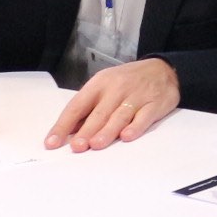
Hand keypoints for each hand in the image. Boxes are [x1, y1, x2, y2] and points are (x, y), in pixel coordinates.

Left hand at [44, 57, 178, 150]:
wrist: (163, 69)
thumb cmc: (127, 82)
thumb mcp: (104, 86)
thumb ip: (88, 109)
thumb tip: (67, 133)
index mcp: (99, 84)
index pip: (77, 105)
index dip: (64, 125)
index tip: (52, 143)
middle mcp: (117, 88)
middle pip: (99, 112)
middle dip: (87, 130)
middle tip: (77, 147)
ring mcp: (137, 95)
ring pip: (120, 115)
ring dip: (108, 131)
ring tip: (96, 145)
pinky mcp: (156, 103)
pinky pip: (144, 116)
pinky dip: (136, 126)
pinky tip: (127, 136)